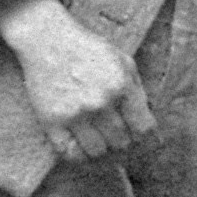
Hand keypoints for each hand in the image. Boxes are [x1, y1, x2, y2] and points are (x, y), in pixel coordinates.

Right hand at [0, 0, 153, 162]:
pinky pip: (70, 153)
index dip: (150, 142)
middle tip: (123, 143)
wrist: (46, 38)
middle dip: (126, 145)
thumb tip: (147, 123)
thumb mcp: (123, 61)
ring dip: (104, 153)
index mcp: (121, 86)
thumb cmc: (87, 49)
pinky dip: (80, 157)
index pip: (144, 130)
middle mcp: (99, 102)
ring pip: (98, 152)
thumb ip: (137, 91)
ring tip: (104, 146)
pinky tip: (84, 149)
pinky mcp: (51, 121)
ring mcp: (74, 113)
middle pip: (122, 143)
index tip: (148, 145)